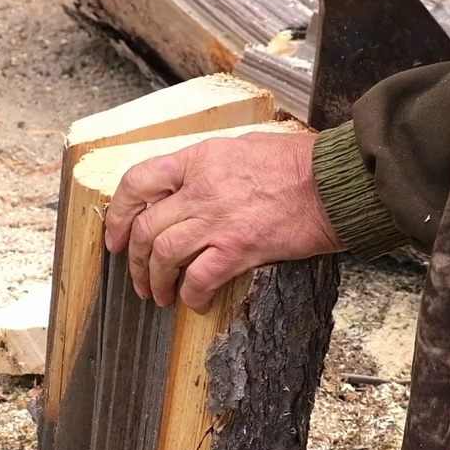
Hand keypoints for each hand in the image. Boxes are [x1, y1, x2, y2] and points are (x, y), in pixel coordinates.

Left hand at [103, 132, 342, 313]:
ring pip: (163, 255)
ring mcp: (218, 219)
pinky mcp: (239, 248)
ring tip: (160, 296)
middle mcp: (201, 189)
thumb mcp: (243, 147)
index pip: (137, 182)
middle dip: (133, 260)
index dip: (117, 214)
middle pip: (145, 228)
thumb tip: (188, 187)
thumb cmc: (299, 165)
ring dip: (156, 281)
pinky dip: (191, 295)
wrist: (335, 184)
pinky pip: (199, 278)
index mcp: (199, 159)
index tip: (115, 236)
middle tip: (138, 278)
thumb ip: (210, 167)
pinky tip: (195, 303)